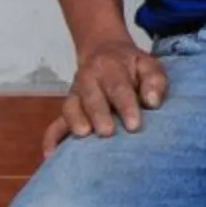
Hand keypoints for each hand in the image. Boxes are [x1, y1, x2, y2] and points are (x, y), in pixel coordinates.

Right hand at [43, 39, 168, 153]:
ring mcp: (76, 95)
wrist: (104, 51)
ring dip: (74, 121)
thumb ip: (154, 80)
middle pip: (91, 97)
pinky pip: (56, 124)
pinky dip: (52, 139)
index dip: (126, 105)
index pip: (119, 87)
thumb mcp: (147, 64)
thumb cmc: (131, 66)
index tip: (134, 125)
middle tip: (107, 132)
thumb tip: (153, 101)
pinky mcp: (69, 110)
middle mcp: (89, 80)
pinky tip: (52, 155)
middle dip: (98, 114)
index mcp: (111, 68)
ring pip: (70, 107)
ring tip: (82, 135)